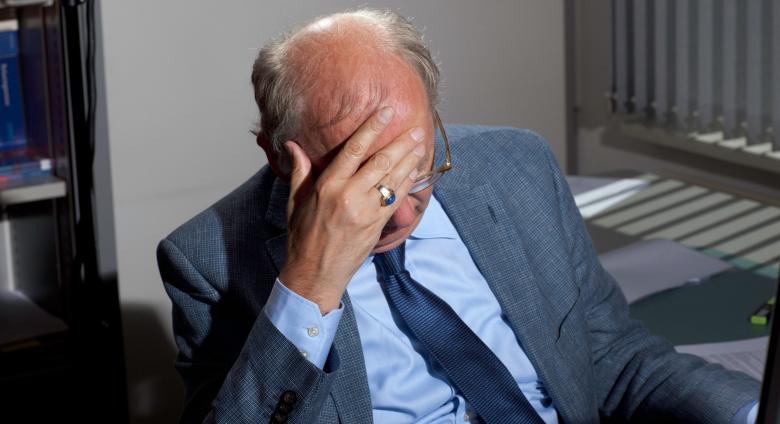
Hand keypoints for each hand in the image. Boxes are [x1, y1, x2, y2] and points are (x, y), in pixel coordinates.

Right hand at [279, 107, 424, 313]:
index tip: (386, 112)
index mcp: (327, 186)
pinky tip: (415, 170)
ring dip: (409, 160)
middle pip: (380, 162)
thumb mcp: (294, 201)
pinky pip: (396, 199)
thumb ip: (299, 171)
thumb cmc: (303, 236)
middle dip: (400, 143)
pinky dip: (407, 182)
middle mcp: (348, 196)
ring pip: (392, 179)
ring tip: (420, 144)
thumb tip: (292, 145)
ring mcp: (365, 212)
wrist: (315, 272)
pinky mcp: (377, 226)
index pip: (353, 150)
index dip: (372, 128)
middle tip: (415, 128)